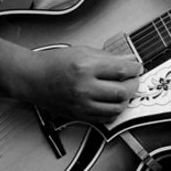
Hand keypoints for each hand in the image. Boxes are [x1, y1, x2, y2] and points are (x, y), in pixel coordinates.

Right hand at [20, 46, 141, 123]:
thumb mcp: (84, 51)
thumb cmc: (55, 63)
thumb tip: (130, 60)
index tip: (138, 67)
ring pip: (117, 108)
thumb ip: (110, 57)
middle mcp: (84, 88)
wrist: (33, 78)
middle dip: (134, 84)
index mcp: (86, 67)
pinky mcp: (79, 116)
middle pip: (122, 91)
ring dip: (126, 99)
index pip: (121, 71)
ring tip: (124, 90)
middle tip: (133, 79)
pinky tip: (113, 101)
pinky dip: (114, 111)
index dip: (135, 69)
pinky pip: (105, 119)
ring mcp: (82, 105)